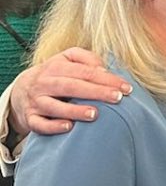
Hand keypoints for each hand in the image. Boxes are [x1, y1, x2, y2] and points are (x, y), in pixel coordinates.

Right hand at [9, 49, 131, 136]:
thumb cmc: (54, 74)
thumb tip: (104, 69)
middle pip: (71, 86)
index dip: (107, 79)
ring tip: (95, 114)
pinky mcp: (30, 118)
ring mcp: (36, 102)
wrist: (20, 90)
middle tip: (117, 98)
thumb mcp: (67, 59)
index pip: (85, 71)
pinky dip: (53, 126)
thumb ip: (87, 58)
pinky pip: (39, 124)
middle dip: (96, 92)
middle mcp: (44, 83)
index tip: (126, 87)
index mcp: (55, 66)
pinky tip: (69, 127)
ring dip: (75, 110)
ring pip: (54, 106)